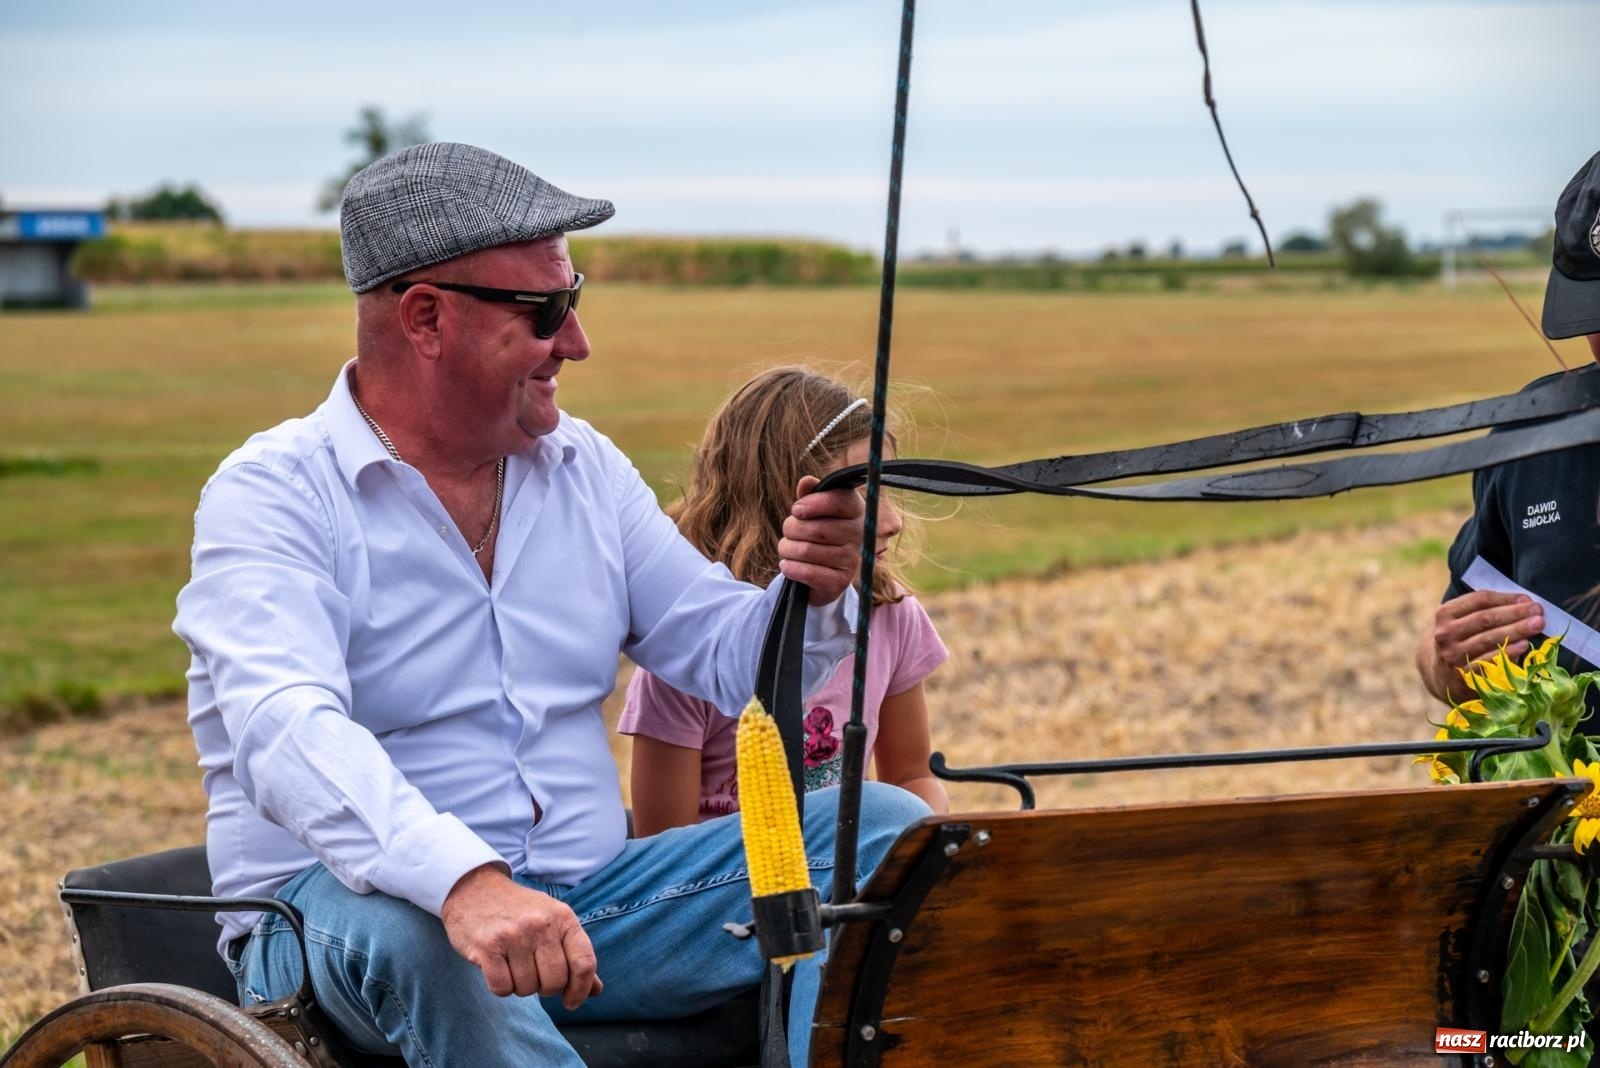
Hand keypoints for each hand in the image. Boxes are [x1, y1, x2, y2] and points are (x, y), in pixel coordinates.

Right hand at [441, 864, 601, 1008]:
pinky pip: (502, 988)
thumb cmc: (519, 911)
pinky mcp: (487, 947)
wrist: (475, 889)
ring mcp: (514, 935)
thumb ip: (575, 954)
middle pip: (555, 981)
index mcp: (563, 917)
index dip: (581, 989)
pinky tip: (497, 968)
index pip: (585, 962)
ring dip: (520, 986)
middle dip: (545, 988)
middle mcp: (541, 924)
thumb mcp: (553, 922)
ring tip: (513, 964)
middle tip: (534, 974)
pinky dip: (501, 987)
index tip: (571, 1001)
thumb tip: (595, 991)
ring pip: (527, 988)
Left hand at [778, 475, 865, 605]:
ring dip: (787, 549)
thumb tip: (806, 482)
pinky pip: (808, 572)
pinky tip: (787, 565)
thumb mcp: (814, 511)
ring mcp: (852, 560)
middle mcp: (858, 535)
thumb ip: (810, 495)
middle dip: (792, 528)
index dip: (812, 504)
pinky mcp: (841, 581)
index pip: (837, 501)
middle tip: (788, 531)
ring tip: (786, 548)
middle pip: (816, 528)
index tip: (796, 510)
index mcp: (855, 510)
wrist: (827, 572)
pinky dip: (791, 568)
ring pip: (807, 550)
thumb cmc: (819, 532)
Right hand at [1421, 591, 1544, 700]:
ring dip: (1517, 630)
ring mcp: (1453, 655)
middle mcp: (1445, 633)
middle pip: (1485, 618)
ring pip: (1489, 638)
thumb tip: (1523, 605)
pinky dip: (1509, 652)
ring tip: (1538, 624)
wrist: (1441, 675)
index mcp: (1444, 614)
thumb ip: (1484, 610)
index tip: (1526, 599)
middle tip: (1538, 610)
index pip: (1479, 600)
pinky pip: (1489, 660)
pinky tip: (1524, 645)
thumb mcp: (1461, 621)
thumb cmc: (1460, 641)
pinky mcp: (1462, 675)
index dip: (1505, 598)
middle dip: (1515, 613)